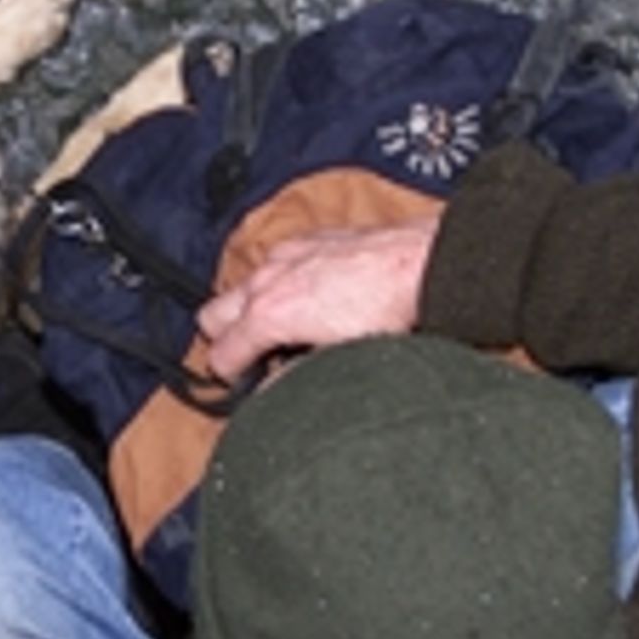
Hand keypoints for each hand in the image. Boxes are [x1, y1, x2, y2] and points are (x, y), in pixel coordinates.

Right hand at [193, 214, 439, 381]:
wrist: (425, 263)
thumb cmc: (389, 310)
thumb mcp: (339, 361)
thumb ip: (296, 380)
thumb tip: (271, 399)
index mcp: (268, 314)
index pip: (219, 356)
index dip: (232, 379)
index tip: (249, 387)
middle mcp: (267, 278)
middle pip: (212, 317)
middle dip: (227, 339)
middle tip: (259, 359)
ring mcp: (286, 254)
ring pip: (243, 286)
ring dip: (254, 310)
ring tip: (289, 331)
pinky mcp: (309, 239)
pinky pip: (275, 264)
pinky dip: (281, 283)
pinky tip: (313, 299)